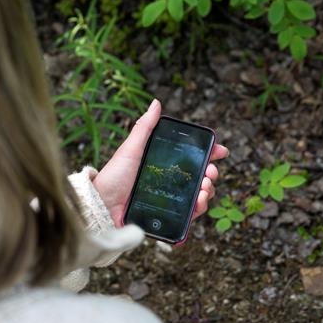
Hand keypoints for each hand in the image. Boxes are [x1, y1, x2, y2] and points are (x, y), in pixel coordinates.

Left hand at [92, 99, 228, 227]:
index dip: (209, 154)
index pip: (191, 158)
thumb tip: (156, 103)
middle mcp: (168, 182)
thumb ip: (145, 127)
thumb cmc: (113, 177)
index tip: (220, 151)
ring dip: (208, 191)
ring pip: (199, 196)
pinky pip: (188, 216)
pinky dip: (198, 210)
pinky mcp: (167, 219)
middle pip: (200, 178)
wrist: (101, 206)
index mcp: (162, 164)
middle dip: (211, 173)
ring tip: (204, 188)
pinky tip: (199, 203)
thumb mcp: (131, 149)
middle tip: (210, 173)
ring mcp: (169, 201)